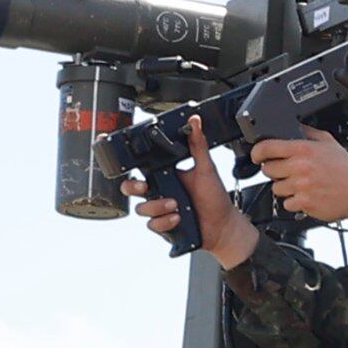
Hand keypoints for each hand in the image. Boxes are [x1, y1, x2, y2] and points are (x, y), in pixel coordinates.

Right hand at [127, 113, 255, 265]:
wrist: (224, 226)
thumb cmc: (215, 198)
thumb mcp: (206, 168)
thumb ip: (198, 145)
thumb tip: (195, 122)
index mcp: (166, 175)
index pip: (141, 167)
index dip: (128, 164)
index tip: (122, 158)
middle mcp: (160, 192)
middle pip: (130, 188)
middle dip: (132, 187)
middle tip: (145, 187)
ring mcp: (160, 210)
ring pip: (142, 208)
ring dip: (157, 207)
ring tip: (176, 205)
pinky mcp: (163, 226)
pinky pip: (153, 225)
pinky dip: (165, 222)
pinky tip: (178, 218)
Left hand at [252, 129, 347, 229]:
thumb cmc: (347, 170)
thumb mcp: (329, 143)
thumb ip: (308, 133)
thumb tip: (293, 126)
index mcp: (303, 149)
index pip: (267, 147)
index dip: (257, 152)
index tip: (257, 156)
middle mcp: (300, 167)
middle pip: (268, 170)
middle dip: (275, 171)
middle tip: (287, 173)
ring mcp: (301, 186)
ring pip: (276, 188)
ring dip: (284, 188)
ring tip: (300, 186)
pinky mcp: (305, 203)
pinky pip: (287, 204)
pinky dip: (294, 202)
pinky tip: (306, 196)